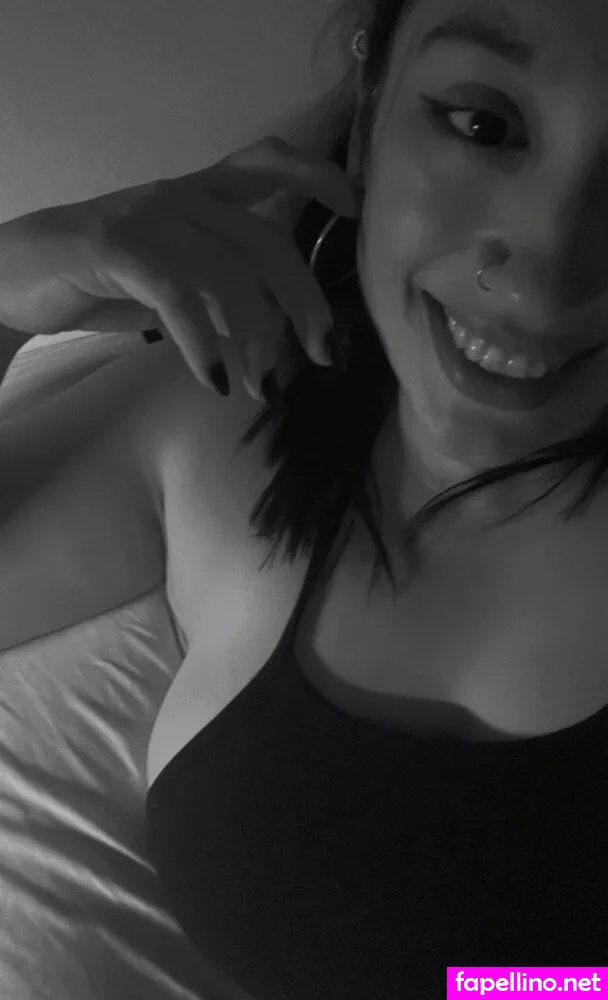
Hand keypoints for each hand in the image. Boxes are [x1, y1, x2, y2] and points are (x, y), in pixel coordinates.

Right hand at [0, 136, 358, 397]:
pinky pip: (176, 293)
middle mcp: (179, 196)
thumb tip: (269, 340)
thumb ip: (218, 295)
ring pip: (227, 273)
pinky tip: (213, 378)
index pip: (264, 163)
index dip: (314, 174)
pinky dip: (202, 340)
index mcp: (196, 195)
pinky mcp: (116, 247)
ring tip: (261, 386)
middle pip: (265, 240)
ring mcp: (148, 218)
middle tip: (321, 353)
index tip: (354, 207)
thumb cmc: (99, 279)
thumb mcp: (171, 282)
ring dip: (256, 338)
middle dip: (303, 300)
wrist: (17, 274)